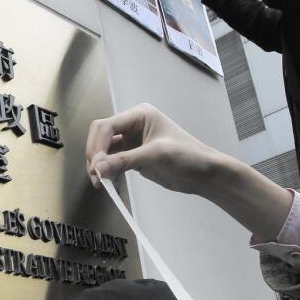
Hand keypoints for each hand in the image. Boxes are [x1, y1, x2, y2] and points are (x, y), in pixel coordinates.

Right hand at [86, 103, 231, 193]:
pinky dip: (108, 172)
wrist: (203, 174)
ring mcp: (132, 142)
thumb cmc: (187, 156)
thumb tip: (98, 168)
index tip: (97, 166)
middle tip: (96, 176)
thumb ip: (125, 161)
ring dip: (100, 166)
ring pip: (104, 151)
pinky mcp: (133, 157)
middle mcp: (133, 126)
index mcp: (139, 115)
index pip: (107, 126)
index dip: (97, 145)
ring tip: (101, 183)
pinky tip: (110, 184)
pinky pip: (112, 162)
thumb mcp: (156, 155)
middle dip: (96, 156)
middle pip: (101, 137)